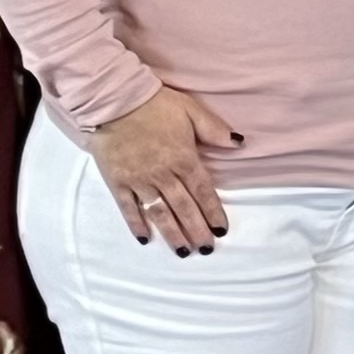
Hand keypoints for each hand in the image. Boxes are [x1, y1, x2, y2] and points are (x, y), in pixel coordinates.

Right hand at [91, 86, 236, 252]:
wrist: (114, 101)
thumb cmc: (155, 104)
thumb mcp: (191, 110)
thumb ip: (214, 129)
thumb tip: (238, 143)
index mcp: (184, 158)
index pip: (203, 191)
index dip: (213, 213)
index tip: (221, 231)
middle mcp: (163, 174)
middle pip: (184, 208)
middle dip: (197, 231)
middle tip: (206, 249)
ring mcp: (139, 180)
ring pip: (159, 213)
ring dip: (172, 234)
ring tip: (183, 252)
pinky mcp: (118, 182)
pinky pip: (129, 208)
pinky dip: (136, 224)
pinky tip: (145, 239)